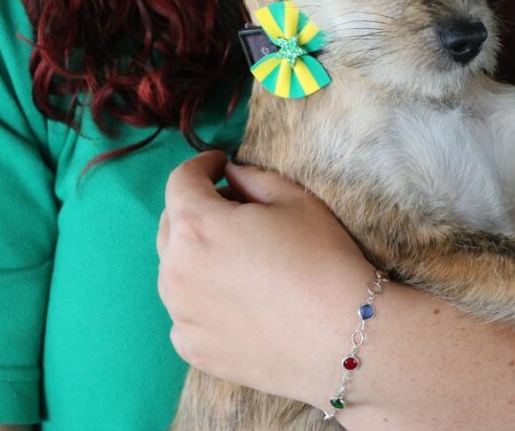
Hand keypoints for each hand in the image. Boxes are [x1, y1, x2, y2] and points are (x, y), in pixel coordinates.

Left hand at [157, 151, 373, 406]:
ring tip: (238, 261)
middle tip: (232, 210)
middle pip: (171, 226)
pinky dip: (202, 301)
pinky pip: (186, 314)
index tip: (219, 165)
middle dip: (196, 210)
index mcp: (196, 226)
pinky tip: (238, 302)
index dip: (201, 165)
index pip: (181, 181)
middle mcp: (175, 271)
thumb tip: (230, 176)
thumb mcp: (295, 199)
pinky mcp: (193, 350)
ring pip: (175, 272)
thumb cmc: (322, 259)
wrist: (343, 334)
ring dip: (196, 256)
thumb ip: (252, 178)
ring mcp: (181, 315)